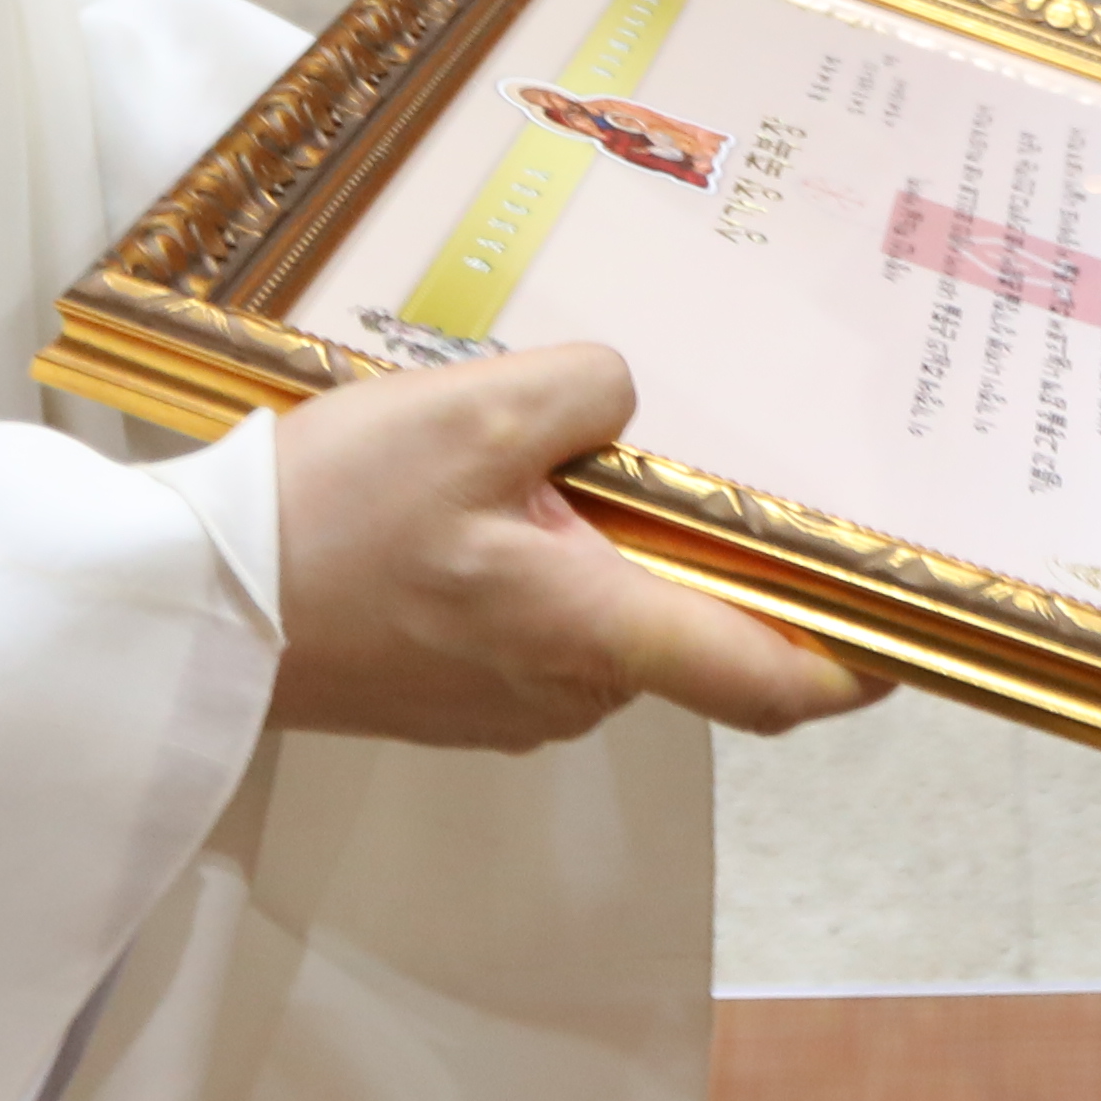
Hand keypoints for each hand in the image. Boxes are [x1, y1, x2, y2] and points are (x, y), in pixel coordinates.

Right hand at [257, 342, 893, 745]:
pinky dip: (546, 567)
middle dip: (706, 551)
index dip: (859, 661)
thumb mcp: (469, 413)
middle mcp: (571, 693)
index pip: (774, 682)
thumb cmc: (325, 522)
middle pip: (690, 628)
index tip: (912, 622)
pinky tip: (492, 494)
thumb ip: (584, 394)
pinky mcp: (455, 696)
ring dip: (610, 548)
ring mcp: (509, 706)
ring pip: (609, 620)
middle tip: (707, 455)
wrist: (188, 615)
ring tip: (566, 450)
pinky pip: (541, 627)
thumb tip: (622, 405)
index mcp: (597, 633)